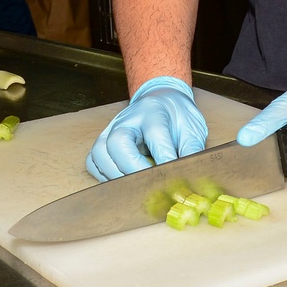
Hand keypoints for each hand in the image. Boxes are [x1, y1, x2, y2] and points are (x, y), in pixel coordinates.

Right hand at [86, 76, 207, 180]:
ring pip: (101, 154)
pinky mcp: (102, 141)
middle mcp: (127, 118)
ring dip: (117, 175)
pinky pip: (94, 162)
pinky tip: (124, 180)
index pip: (155, 134)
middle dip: (133, 168)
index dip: (163, 158)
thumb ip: (191, 151)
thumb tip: (191, 177)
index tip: (172, 176)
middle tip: (150, 184)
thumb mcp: (192, 128)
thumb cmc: (177, 116)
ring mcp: (110, 129)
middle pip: (118, 142)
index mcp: (153, 110)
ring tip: (138, 185)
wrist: (162, 101)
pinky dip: (105, 176)